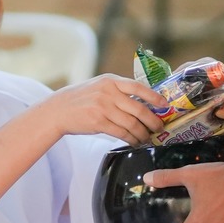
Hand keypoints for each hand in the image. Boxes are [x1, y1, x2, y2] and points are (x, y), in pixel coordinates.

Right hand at [36, 75, 167, 146]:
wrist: (59, 110)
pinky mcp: (99, 122)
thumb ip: (118, 90)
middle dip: (153, 120)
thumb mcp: (99, 86)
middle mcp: (108, 92)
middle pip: (139, 108)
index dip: (154, 97)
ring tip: (147, 138)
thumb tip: (144, 102)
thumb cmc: (82, 99)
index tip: (164, 105)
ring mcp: (103, 107)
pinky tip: (135, 142)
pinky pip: (121, 133)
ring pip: (132, 123)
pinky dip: (131, 139)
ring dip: (143, 133)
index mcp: (111, 81)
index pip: (138, 87)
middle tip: (160, 128)